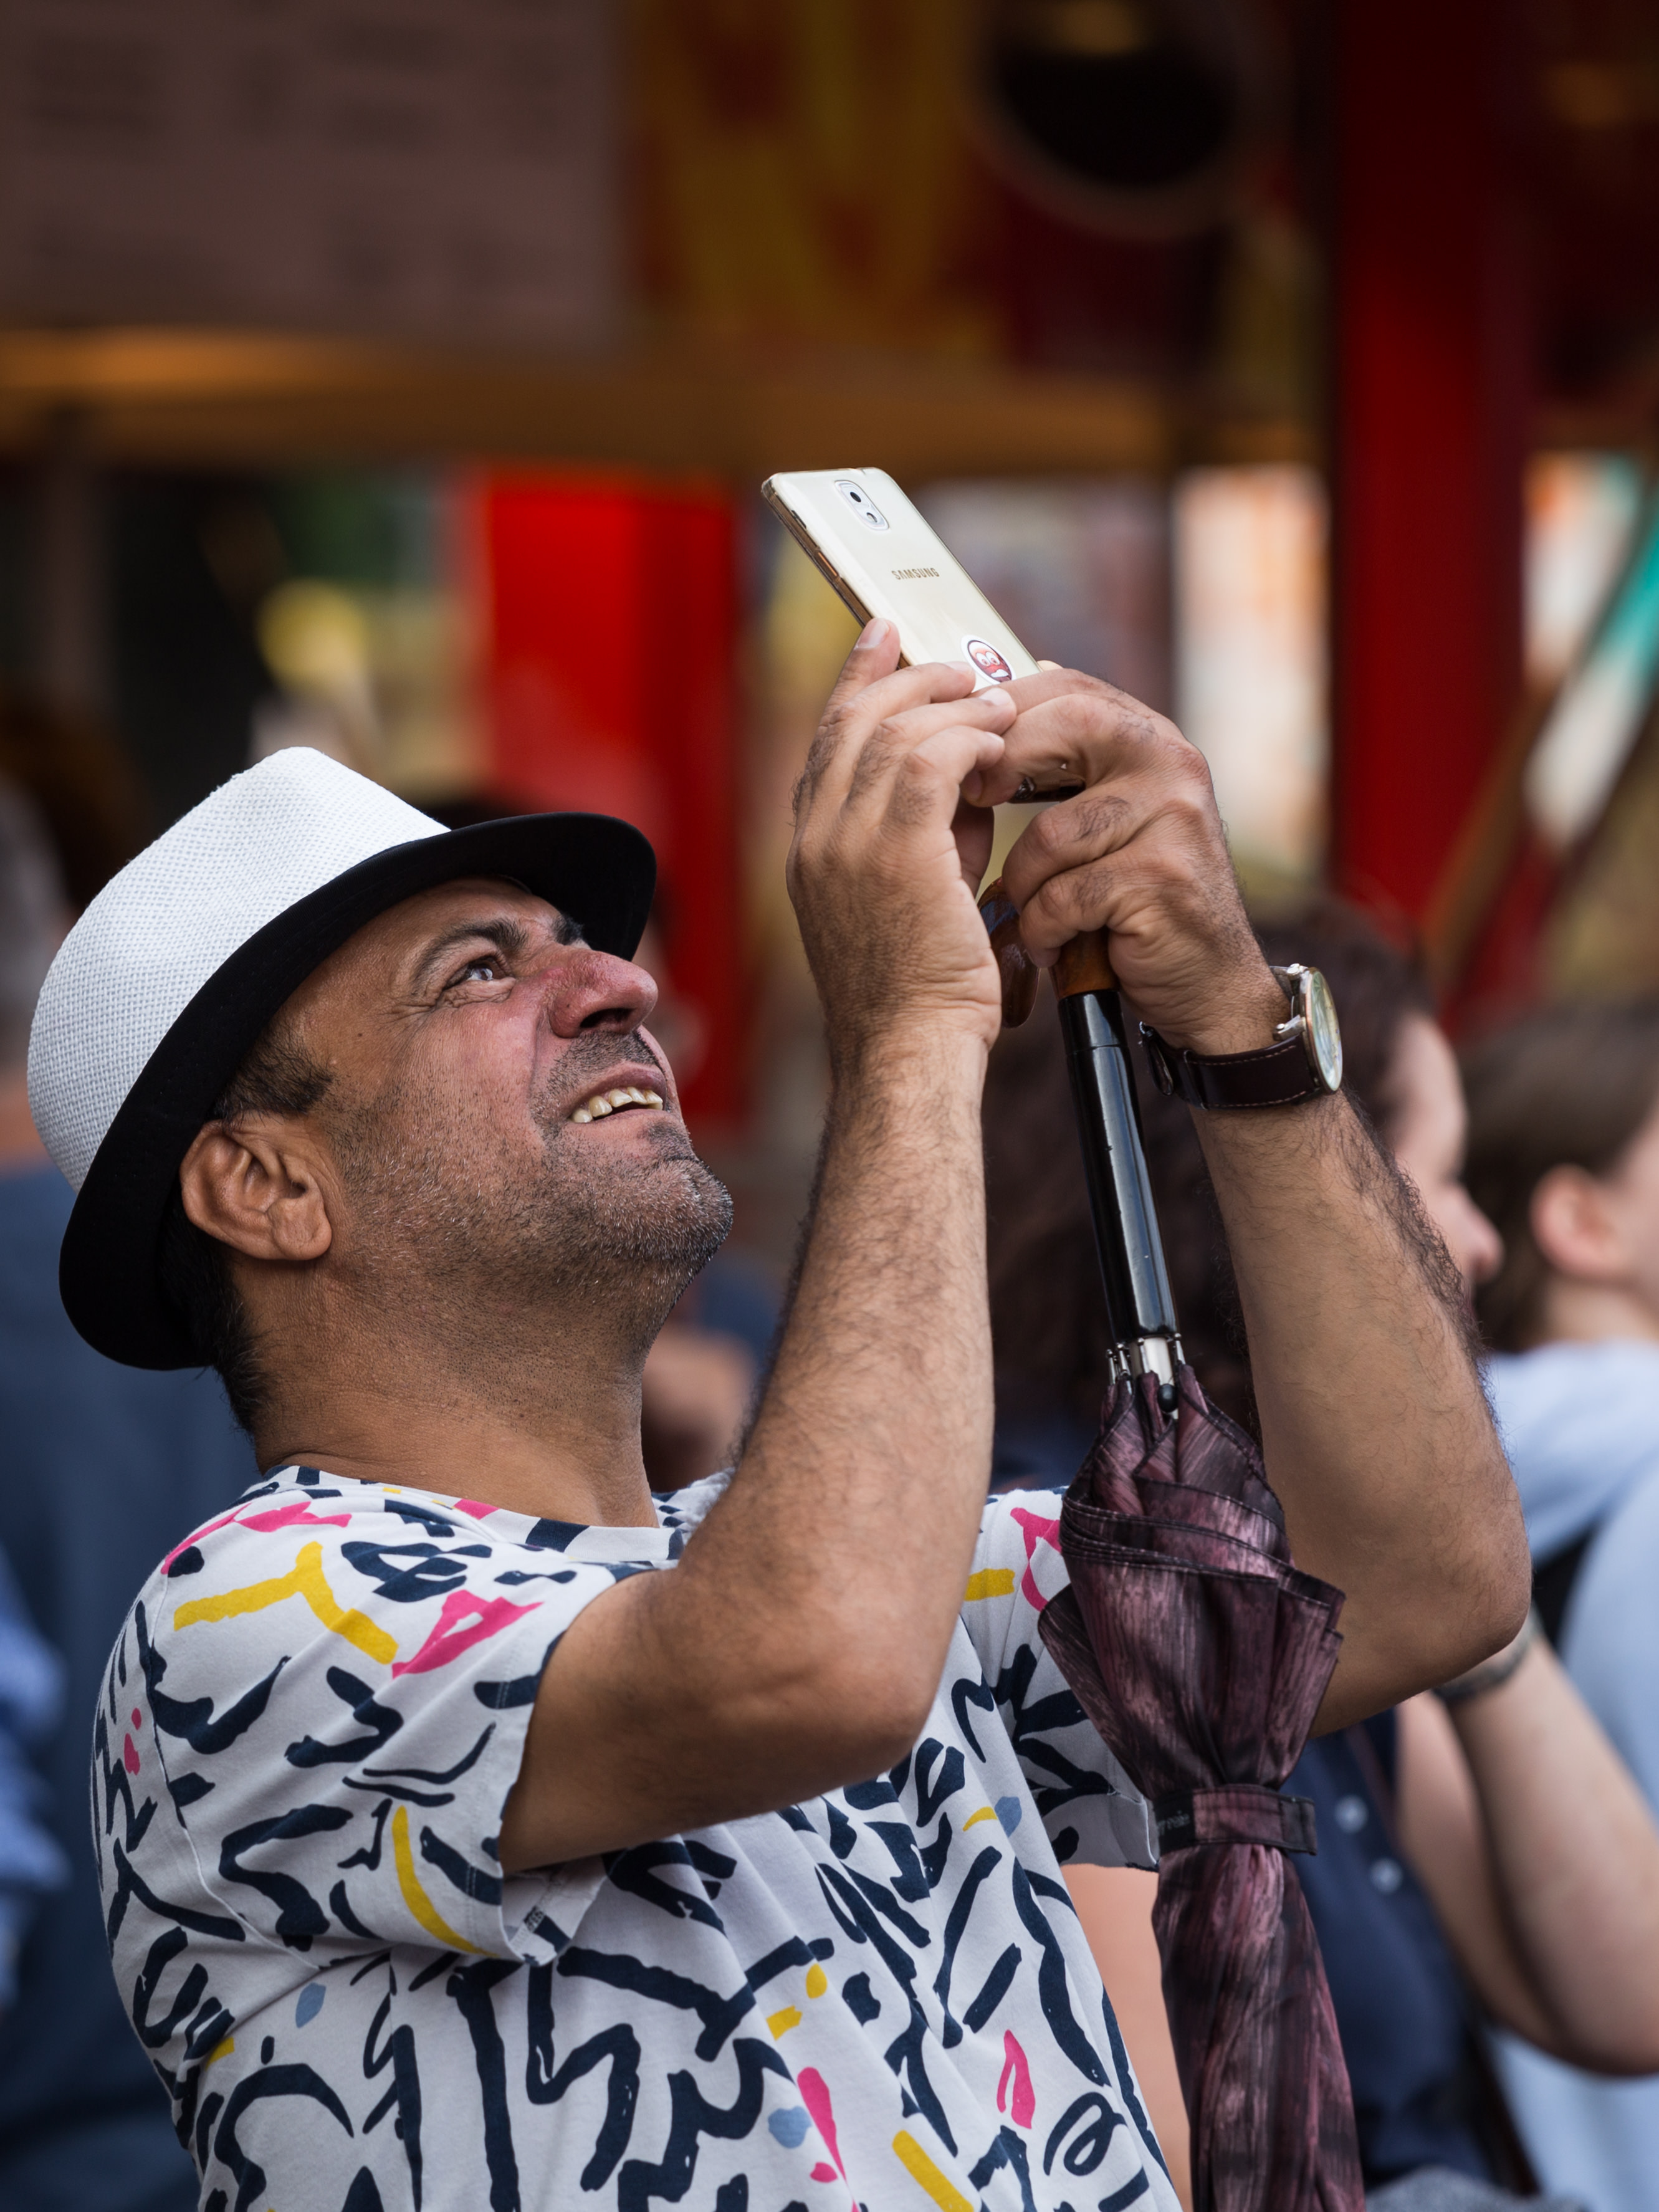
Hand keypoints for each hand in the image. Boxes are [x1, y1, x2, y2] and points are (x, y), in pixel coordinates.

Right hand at [788, 620, 1014, 1061]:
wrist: (908, 1050)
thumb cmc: (920, 991)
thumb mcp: (913, 895)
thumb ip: (930, 831)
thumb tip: (971, 777)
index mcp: (809, 850)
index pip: (825, 742)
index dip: (856, 683)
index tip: (884, 640)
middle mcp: (813, 839)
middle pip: (851, 722)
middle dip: (907, 677)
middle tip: (962, 664)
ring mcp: (844, 844)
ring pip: (895, 732)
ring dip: (952, 706)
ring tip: (998, 703)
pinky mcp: (893, 853)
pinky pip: (931, 761)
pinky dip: (968, 739)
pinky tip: (1000, 742)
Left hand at [983, 668, 1282, 1054]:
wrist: (1203, 983)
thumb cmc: (1133, 901)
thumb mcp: (1102, 818)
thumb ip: (1064, 765)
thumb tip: (988, 706)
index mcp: (1150, 738)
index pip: (1070, 686)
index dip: (1005, 706)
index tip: (961, 748)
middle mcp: (1173, 762)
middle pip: (1070, 724)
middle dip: (1005, 763)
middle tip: (971, 803)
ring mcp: (1175, 818)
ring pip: (1054, 830)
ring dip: (1022, 880)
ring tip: (1027, 911)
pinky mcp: (1163, 878)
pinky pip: (1066, 895)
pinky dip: (1043, 928)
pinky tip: (1052, 945)